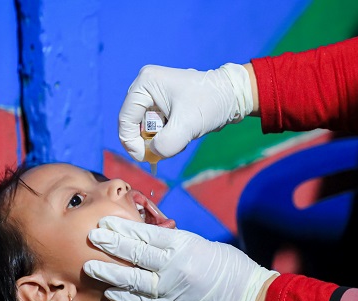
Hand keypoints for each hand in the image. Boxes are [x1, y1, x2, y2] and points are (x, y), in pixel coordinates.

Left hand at [83, 216, 277, 300]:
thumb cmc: (231, 268)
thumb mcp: (204, 246)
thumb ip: (177, 244)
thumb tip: (153, 239)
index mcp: (184, 246)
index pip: (146, 235)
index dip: (123, 228)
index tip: (106, 222)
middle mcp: (173, 267)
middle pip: (135, 254)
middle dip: (111, 245)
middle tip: (91, 236)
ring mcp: (170, 290)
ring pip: (132, 279)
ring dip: (109, 272)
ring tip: (90, 265)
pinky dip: (124, 295)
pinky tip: (110, 290)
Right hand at [118, 63, 252, 161]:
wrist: (232, 96)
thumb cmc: (210, 104)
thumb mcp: (186, 126)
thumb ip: (165, 144)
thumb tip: (152, 154)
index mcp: (145, 84)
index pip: (125, 120)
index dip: (131, 143)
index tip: (145, 159)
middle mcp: (145, 87)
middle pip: (134, 125)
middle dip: (150, 141)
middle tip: (171, 146)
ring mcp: (154, 96)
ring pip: (146, 129)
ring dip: (161, 140)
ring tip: (182, 136)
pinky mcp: (163, 105)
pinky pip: (157, 128)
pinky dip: (167, 136)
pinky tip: (183, 132)